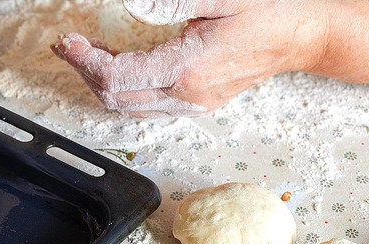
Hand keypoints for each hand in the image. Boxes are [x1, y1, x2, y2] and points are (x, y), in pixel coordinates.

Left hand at [51, 0, 368, 117]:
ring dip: (100, 83)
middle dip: (85, 72)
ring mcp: (189, 105)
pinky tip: (115, 67)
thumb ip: (171, 1)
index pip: (116, 77)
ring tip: (86, 54)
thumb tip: (131, 4)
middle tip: (70, 46)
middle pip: (114, 97)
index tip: (69, 42)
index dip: (85, 61)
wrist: (299, 37)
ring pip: (126, 107)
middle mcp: (184, 95)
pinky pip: (144, 108)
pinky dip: (121, 90)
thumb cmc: (266, 13)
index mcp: (186, 70)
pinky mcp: (194, 105)